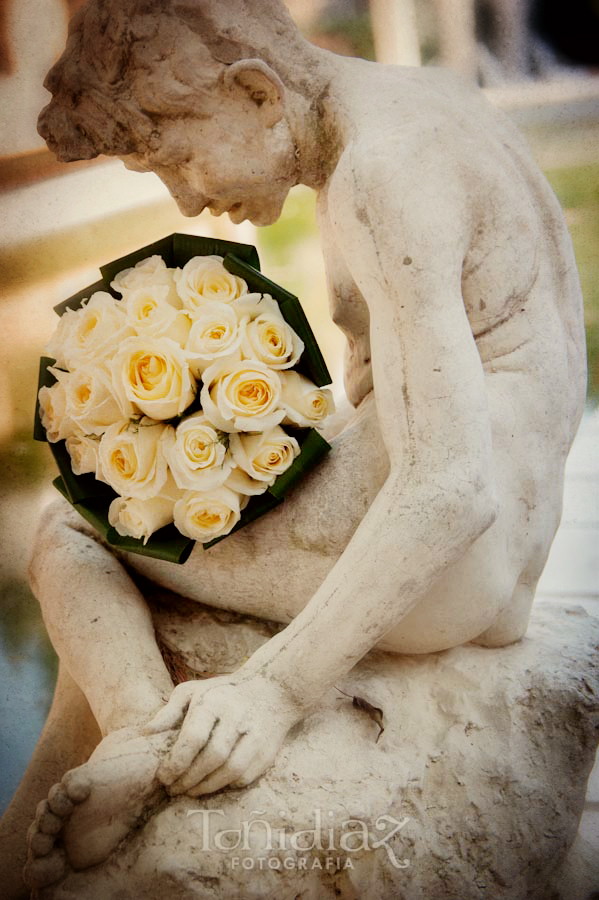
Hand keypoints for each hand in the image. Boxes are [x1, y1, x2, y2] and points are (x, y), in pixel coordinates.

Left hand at [144, 673, 300, 796]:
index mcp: (214, 701)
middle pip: (213, 757)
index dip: (177, 762)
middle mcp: (238, 717)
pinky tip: (212, 785)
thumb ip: (169, 711)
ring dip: (206, 787)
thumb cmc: (222, 693)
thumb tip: (146, 733)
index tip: (163, 776)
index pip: (194, 737)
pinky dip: (226, 786)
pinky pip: (245, 777)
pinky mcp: (268, 751)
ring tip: (189, 791)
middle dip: (189, 779)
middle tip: (173, 789)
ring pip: (231, 771)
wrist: (271, 689)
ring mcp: (256, 735)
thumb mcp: (193, 691)